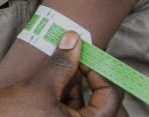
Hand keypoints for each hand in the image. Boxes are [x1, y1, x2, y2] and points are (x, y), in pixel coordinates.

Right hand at [0, 32, 122, 116]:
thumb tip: (75, 39)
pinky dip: (65, 93)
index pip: (111, 99)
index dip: (99, 74)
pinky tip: (50, 80)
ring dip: (77, 85)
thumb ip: (61, 64)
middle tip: (78, 62)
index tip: (80, 58)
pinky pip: (69, 108)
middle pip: (104, 105)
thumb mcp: (38, 87)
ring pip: (86, 105)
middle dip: (93, 81)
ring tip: (60, 69)